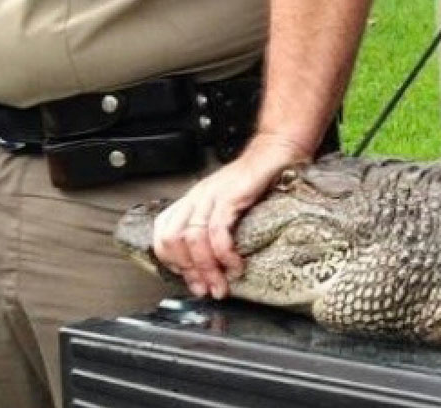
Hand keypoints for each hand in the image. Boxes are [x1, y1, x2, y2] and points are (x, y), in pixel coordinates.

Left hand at [149, 133, 316, 298]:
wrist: (277, 151)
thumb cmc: (257, 179)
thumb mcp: (229, 203)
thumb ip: (216, 225)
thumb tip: (213, 261)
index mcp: (192, 200)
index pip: (163, 235)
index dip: (172, 262)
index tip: (192, 280)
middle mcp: (196, 197)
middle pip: (173, 240)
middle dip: (189, 271)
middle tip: (206, 289)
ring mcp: (211, 195)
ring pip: (193, 239)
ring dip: (206, 269)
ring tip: (222, 284)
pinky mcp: (230, 195)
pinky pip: (217, 230)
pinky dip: (223, 254)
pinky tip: (235, 265)